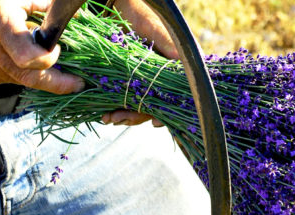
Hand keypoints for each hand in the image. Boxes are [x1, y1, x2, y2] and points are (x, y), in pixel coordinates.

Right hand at [0, 0, 83, 94]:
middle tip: (76, 84)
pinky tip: (15, 56)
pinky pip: (5, 78)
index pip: (30, 58)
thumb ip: (45, 8)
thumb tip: (74, 17)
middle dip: (57, 84)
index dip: (50, 59)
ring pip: (18, 80)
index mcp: (0, 27)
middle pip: (29, 78)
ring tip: (38, 56)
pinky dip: (17, 71)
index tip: (58, 50)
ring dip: (35, 73)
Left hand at [101, 0, 178, 126]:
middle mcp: (163, 77)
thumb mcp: (163, 34)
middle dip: (137, 116)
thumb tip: (188, 78)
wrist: (118, 6)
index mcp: (177, 69)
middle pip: (155, 106)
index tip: (155, 121)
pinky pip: (125, 100)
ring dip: (125, 116)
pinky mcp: (128, 81)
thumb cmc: (144, 16)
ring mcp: (145, 80)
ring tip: (109, 117)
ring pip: (140, 107)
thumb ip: (176, 53)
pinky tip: (106, 114)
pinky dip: (116, 109)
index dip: (166, 112)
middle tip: (119, 118)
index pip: (175, 98)